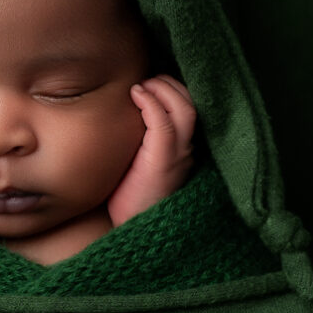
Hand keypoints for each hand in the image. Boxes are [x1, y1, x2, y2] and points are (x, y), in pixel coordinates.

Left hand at [107, 74, 196, 226]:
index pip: (190, 108)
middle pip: (192, 102)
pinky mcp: (163, 161)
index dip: (175, 89)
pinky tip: (136, 95)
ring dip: (163, 89)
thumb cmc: (131, 198)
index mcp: (183, 150)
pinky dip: (152, 103)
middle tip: (147, 81)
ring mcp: (177, 155)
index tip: (153, 83)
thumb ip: (138, 139)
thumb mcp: (137, 162)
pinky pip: (164, 122)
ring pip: (185, 108)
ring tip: (143, 86)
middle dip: (170, 84)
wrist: (134, 231)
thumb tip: (119, 115)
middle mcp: (187, 150)